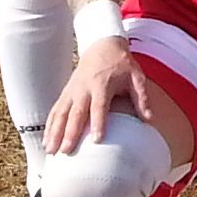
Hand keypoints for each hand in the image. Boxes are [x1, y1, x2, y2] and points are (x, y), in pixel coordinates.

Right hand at [45, 37, 149, 155]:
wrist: (102, 45)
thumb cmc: (121, 64)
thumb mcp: (136, 76)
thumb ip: (141, 97)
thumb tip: (149, 119)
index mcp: (102, 84)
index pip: (99, 106)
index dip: (98, 122)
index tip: (96, 140)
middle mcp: (84, 88)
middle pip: (76, 113)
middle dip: (70, 133)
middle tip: (67, 151)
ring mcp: (72, 91)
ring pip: (61, 114)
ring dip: (54, 133)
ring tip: (51, 151)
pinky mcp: (65, 93)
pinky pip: (55, 110)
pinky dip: (49, 126)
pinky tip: (46, 141)